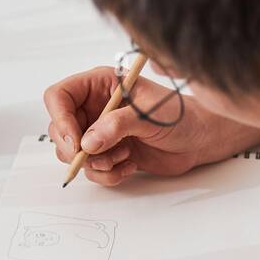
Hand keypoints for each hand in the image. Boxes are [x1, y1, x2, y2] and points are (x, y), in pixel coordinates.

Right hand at [43, 66, 259, 185]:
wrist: (200, 139)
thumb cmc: (181, 115)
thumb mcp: (148, 115)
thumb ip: (116, 126)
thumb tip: (88, 142)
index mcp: (100, 85)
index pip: (59, 97)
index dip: (61, 119)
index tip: (75, 141)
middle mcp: (96, 108)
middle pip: (60, 129)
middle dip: (75, 149)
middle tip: (96, 157)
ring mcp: (101, 132)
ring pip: (74, 154)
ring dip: (97, 163)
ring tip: (124, 156)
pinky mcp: (110, 154)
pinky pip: (93, 170)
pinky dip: (108, 174)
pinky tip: (131, 165)